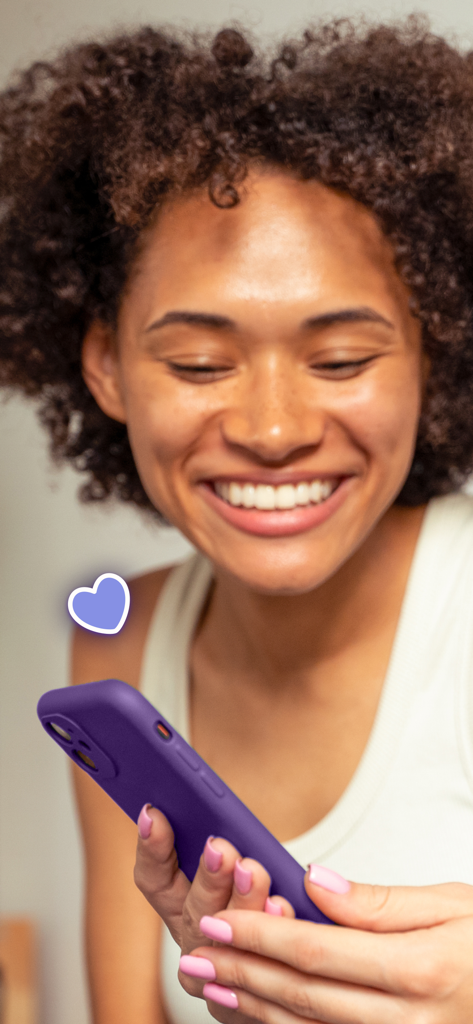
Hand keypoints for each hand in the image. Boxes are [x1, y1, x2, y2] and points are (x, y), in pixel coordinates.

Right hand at [134, 804, 287, 1021]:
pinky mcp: (246, 1008)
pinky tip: (283, 911)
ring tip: (256, 872)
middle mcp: (196, 941)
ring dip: (239, 906)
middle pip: (190, 909)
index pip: (155, 877)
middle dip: (206, 876)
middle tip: (221, 847)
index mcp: (184, 905)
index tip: (152, 812)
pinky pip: (256, 977)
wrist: (307, 978)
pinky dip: (269, 941)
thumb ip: (228, 839)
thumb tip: (213, 798)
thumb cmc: (274, 912)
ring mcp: (217, 979)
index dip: (151, 845)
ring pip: (223, 943)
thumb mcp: (243, 866)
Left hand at [182, 865, 472, 1022]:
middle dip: (242, 974)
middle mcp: (408, 1022)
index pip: (318, 952)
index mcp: (419, 970)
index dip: (261, 937)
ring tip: (210, 985)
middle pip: (304, 997)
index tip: (220, 922)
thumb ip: (378, 902)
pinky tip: (255, 1014)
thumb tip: (313, 882)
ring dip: (252, 1009)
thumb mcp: (450, 905)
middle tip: (195, 955)